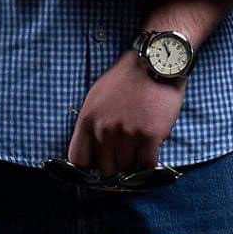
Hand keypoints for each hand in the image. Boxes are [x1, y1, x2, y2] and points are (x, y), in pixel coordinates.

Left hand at [67, 50, 185, 173]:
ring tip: (139, 150)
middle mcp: (104, 130)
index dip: (88, 167)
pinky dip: (149, 165)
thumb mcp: (96, 97)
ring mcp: (126, 134)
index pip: (78, 159)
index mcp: (87, 120)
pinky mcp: (149, 136)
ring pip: (127, 169)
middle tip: (125, 156)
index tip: (98, 166)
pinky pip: (147, 165)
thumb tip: (92, 151)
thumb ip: (91, 124)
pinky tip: (150, 153)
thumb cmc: (126, 79)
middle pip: (105, 168)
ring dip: (133, 164)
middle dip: (115, 165)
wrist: (154, 64)